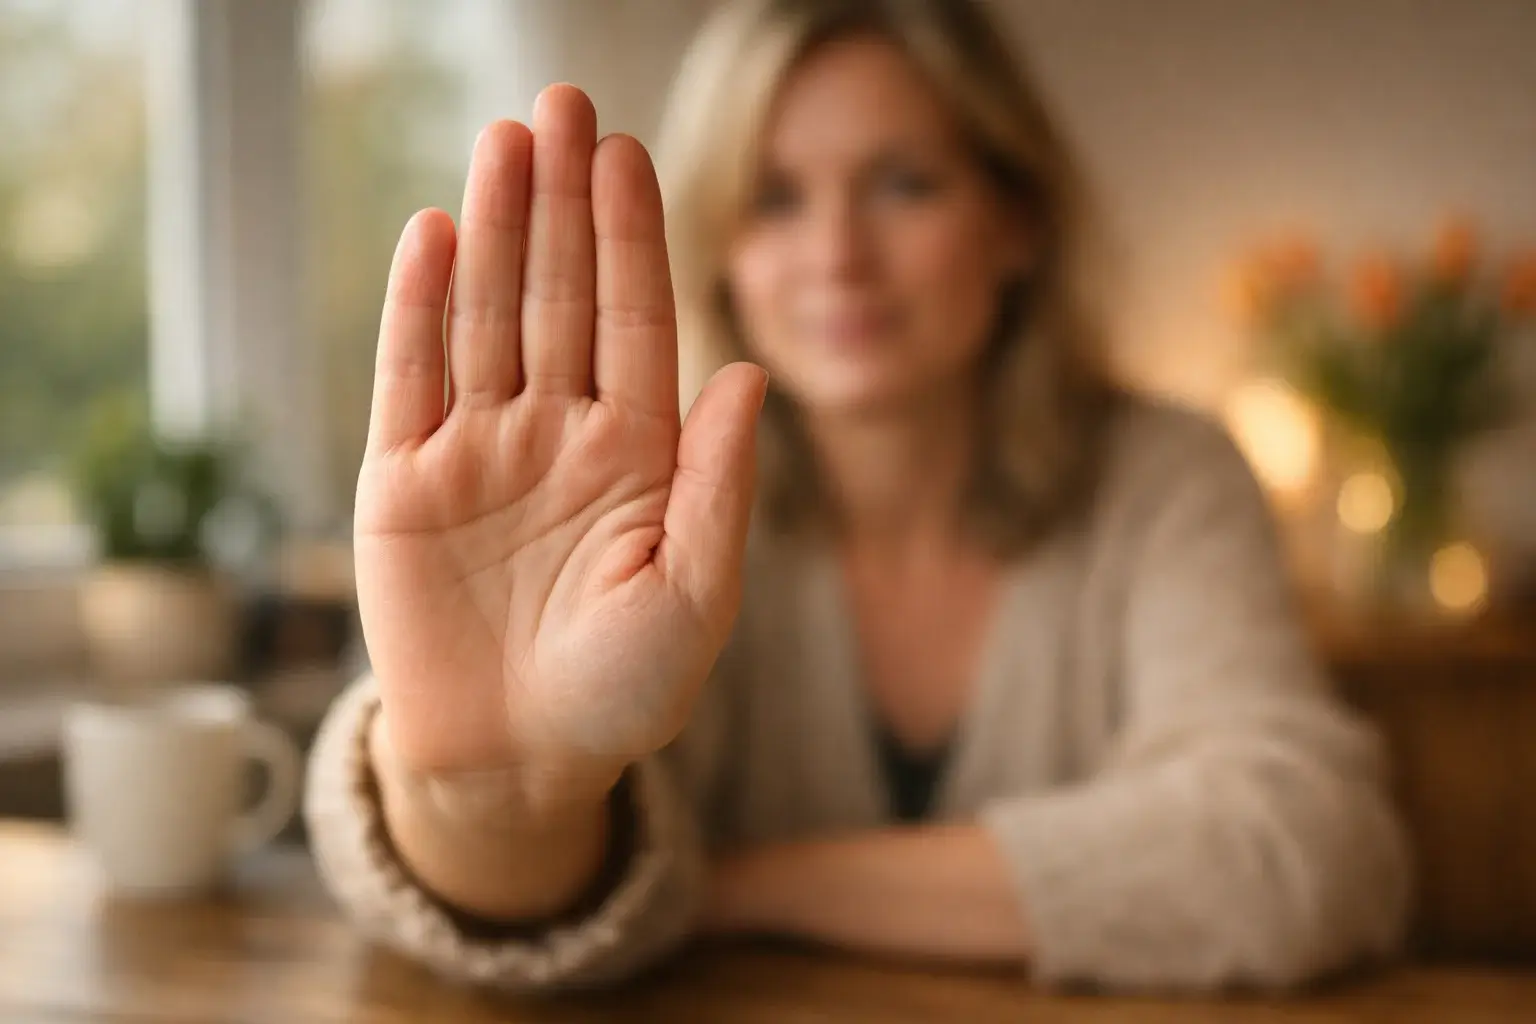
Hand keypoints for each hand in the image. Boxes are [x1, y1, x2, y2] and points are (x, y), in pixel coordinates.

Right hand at [354, 85, 766, 794]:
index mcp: (637, 454)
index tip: (629, 153)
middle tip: (560, 102)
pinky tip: (432, 233)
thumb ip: (721, 484)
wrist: (516, 766)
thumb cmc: (624, 694)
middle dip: (561, 203)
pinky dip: (418, 308)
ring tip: (502, 142)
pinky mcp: (402, 483)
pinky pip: (409, 378)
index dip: (629, 239)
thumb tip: (751, 372)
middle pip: (558, 296)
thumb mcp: (694, 594)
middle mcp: (559, 434)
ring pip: (486, 317)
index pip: (634, 321)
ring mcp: (479, 452)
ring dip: (492, 230)